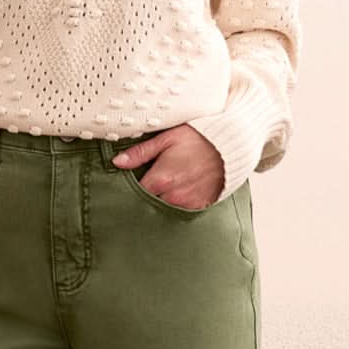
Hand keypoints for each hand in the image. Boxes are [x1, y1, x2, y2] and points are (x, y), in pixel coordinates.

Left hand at [111, 125, 225, 208]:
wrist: (230, 144)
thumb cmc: (199, 138)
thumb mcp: (167, 138)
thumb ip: (140, 152)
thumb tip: (117, 162)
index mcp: (160, 179)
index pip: (134, 193)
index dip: (130, 189)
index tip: (130, 183)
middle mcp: (173, 196)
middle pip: (149, 203)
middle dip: (146, 196)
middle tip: (147, 185)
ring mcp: (187, 203)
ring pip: (164, 208)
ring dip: (162, 201)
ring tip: (166, 187)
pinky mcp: (200, 206)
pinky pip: (182, 211)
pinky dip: (178, 204)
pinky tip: (179, 193)